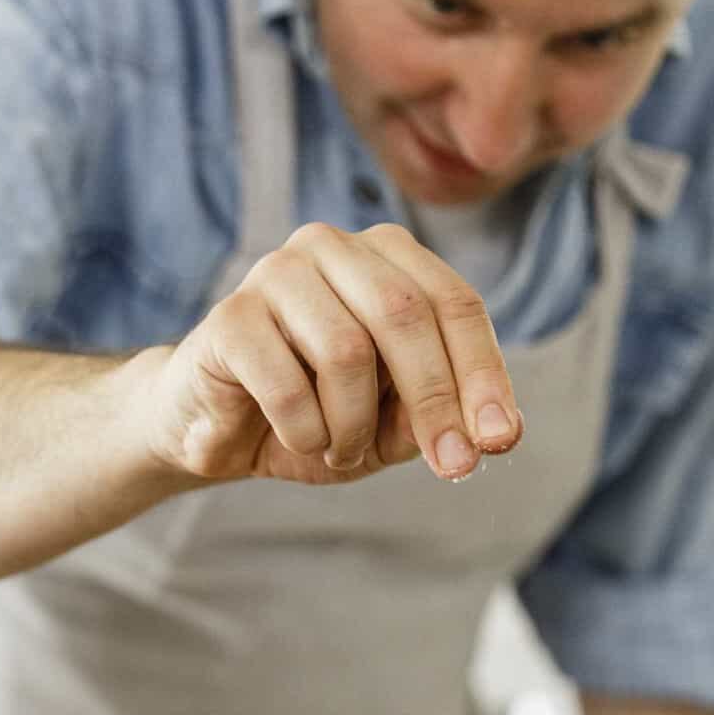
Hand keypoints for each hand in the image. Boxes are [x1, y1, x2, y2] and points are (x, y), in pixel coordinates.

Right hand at [137, 223, 522, 484]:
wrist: (213, 430)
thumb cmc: (311, 415)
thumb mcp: (388, 425)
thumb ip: (436, 416)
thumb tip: (496, 432)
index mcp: (383, 256)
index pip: (453, 303)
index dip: (484, 372)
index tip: (500, 441)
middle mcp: (331, 248)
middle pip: (406, 314)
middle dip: (437, 399)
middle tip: (452, 466)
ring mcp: (275, 273)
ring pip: (348, 351)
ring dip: (354, 424)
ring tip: (340, 448)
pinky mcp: (229, 317)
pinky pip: (287, 384)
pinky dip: (305, 431)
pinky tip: (300, 440)